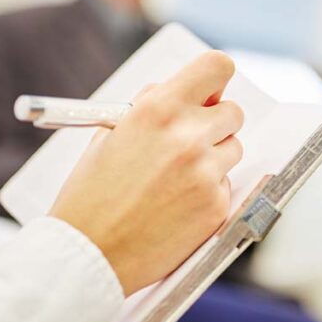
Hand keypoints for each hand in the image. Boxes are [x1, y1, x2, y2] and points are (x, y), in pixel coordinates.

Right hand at [49, 51, 244, 295]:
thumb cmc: (92, 193)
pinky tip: (176, 206)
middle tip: (190, 140)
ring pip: (233, 149)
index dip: (216, 79)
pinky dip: (207, 192)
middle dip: (216, 122)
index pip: (218, 67)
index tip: (210, 90)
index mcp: (158, 109)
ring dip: (213, 158)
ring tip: (175, 178)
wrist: (87, 254)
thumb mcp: (111, 132)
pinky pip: (226, 186)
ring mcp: (205, 173)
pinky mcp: (215, 206)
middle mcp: (187, 136)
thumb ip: (151, 105)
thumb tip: (184, 89)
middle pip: (234, 111)